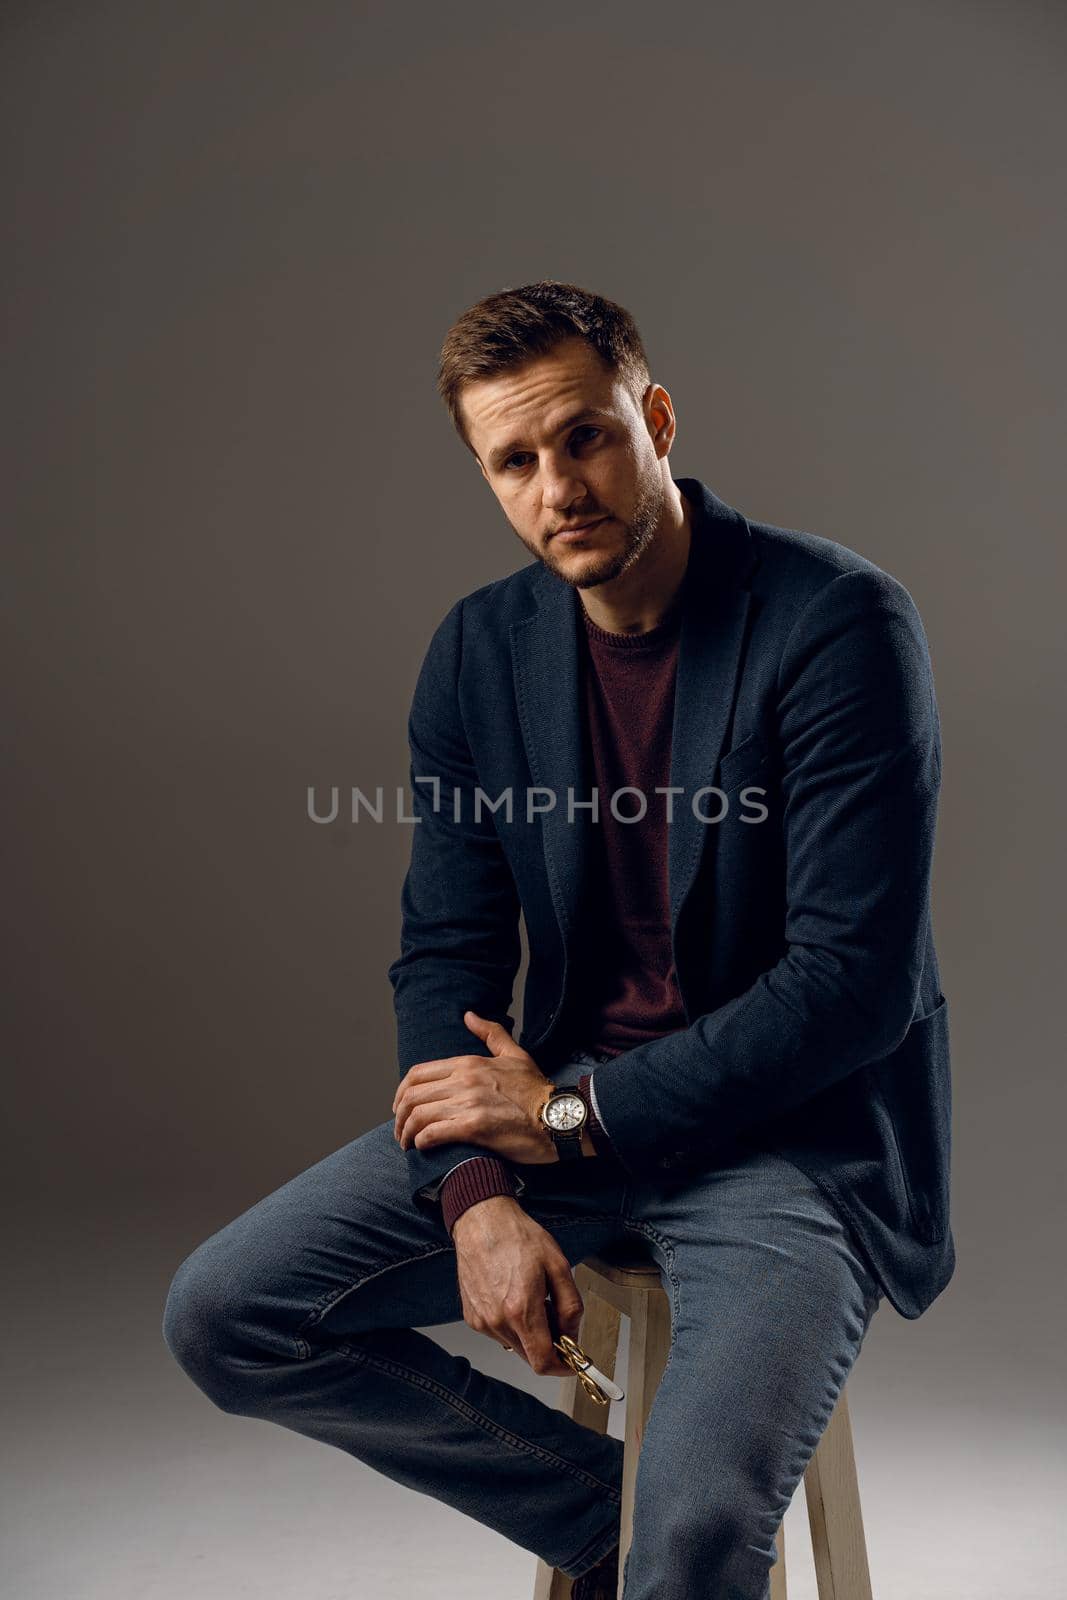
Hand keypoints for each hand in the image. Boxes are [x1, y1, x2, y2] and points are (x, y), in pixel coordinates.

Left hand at [392, 1011, 556, 1163]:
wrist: (559, 1119)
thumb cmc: (538, 1091)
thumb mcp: (515, 1055)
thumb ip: (491, 1034)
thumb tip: (469, 1015)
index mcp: (469, 1063)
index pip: (418, 1074)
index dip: (401, 1093)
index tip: (401, 1108)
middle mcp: (464, 1080)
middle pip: (412, 1096)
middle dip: (399, 1116)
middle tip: (400, 1132)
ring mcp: (469, 1103)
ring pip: (419, 1115)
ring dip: (406, 1133)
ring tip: (408, 1144)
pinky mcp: (475, 1128)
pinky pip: (434, 1133)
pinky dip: (422, 1142)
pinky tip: (422, 1148)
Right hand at [451, 1195, 583, 1375]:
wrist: (482, 1221)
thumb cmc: (517, 1237)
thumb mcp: (558, 1266)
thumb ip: (570, 1306)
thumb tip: (572, 1334)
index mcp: (521, 1310)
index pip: (543, 1362)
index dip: (562, 1367)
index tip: (572, 1362)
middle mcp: (497, 1321)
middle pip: (529, 1356)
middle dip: (548, 1344)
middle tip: (555, 1315)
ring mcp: (482, 1321)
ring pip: (514, 1345)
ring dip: (529, 1333)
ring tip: (532, 1298)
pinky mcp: (472, 1317)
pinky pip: (499, 1333)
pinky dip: (511, 1324)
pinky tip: (513, 1296)